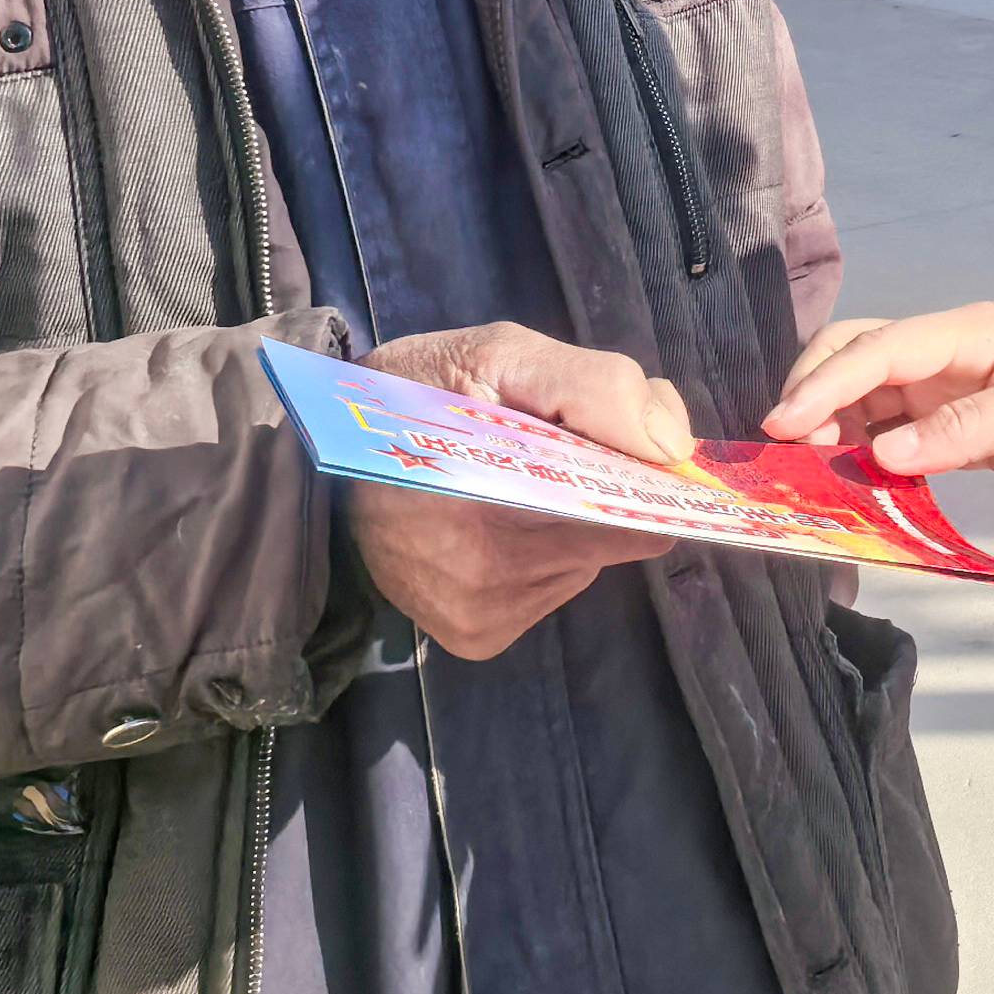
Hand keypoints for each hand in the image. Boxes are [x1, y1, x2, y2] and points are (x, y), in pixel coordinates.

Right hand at [344, 322, 688, 659]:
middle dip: (602, 491)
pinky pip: (553, 589)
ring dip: (570, 522)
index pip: (636, 517)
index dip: (645, 478)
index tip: (629, 445)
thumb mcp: (499, 355)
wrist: (320, 451)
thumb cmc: (415, 392)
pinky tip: (493, 524)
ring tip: (509, 483)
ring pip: (586, 563)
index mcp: (498, 505)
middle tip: (546, 450)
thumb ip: (597, 388)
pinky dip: (543, 554)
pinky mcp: (476, 638)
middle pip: (616, 538)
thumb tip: (673, 448)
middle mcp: (492, 582)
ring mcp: (482, 617)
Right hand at [765, 304, 993, 501]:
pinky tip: (851, 492)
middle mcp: (951, 357)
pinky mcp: (959, 432)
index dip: (826, 382)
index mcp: (971, 334)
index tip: (782, 424)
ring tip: (807, 479)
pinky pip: (895, 440)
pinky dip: (865, 462)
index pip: (880, 348)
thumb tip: (885, 454)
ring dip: (834, 434)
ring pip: (869, 403)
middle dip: (814, 398)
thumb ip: (969, 428)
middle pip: (859, 361)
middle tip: (784, 455)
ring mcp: (951, 394)